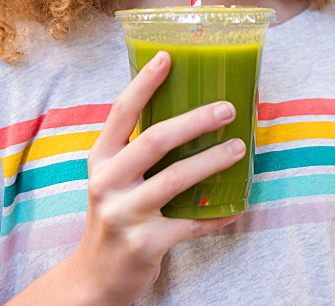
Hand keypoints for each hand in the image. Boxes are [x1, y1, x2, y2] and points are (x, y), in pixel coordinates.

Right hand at [64, 51, 245, 303]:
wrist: (95, 277)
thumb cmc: (114, 215)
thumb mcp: (112, 178)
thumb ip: (136, 150)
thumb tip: (189, 113)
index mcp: (100, 159)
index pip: (121, 112)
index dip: (145, 82)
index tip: (169, 56)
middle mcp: (106, 183)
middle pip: (155, 140)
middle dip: (195, 121)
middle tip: (227, 108)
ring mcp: (124, 214)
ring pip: (176, 179)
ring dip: (213, 161)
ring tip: (239, 148)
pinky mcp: (144, 243)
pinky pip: (191, 224)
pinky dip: (217, 214)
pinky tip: (235, 206)